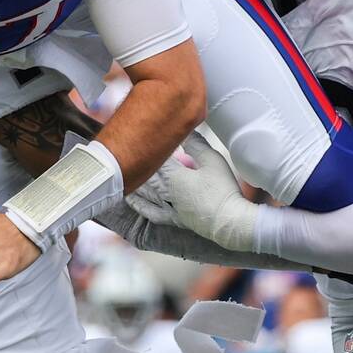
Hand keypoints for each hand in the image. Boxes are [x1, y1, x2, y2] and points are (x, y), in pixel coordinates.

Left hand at [127, 135, 257, 250]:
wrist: (229, 221)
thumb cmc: (223, 190)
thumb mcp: (213, 160)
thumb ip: (197, 144)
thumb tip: (186, 131)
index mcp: (174, 175)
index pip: (157, 157)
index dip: (154, 146)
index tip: (149, 135)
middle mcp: (166, 191)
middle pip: (147, 174)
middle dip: (139, 162)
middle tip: (130, 151)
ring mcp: (169, 207)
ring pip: (145, 193)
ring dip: (134, 182)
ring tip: (123, 173)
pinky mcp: (174, 220)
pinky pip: (151, 213)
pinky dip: (139, 206)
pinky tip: (131, 201)